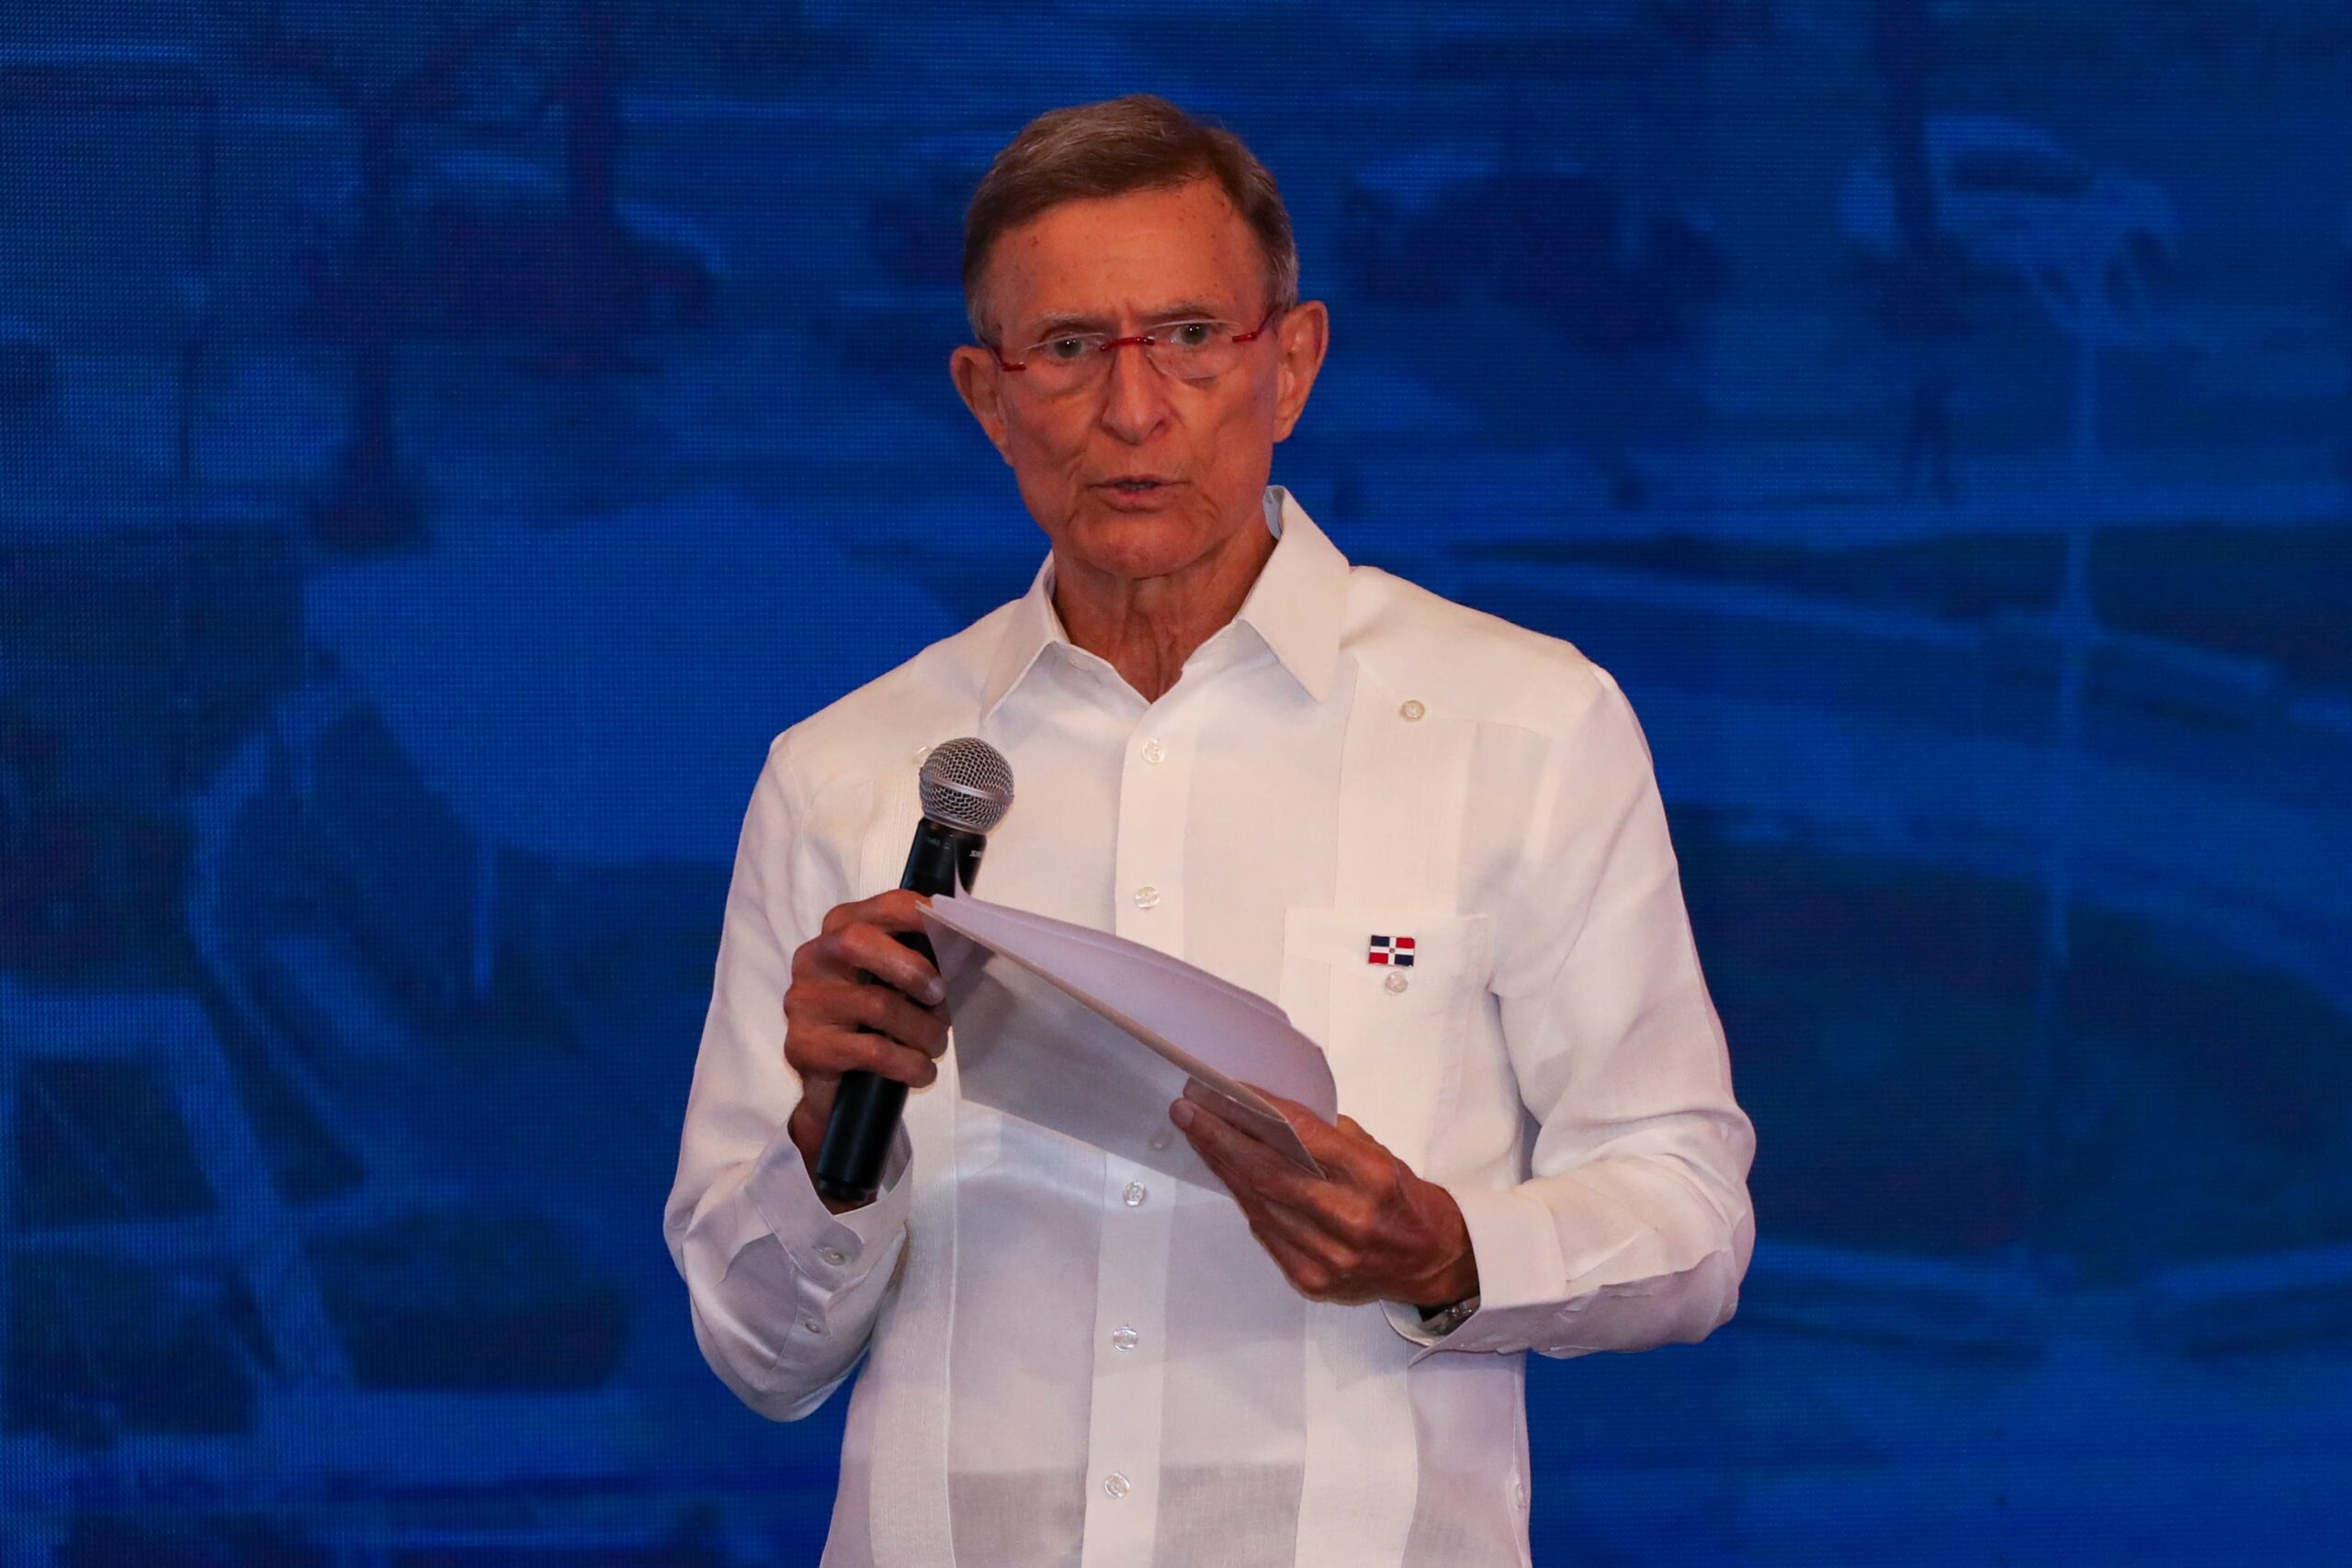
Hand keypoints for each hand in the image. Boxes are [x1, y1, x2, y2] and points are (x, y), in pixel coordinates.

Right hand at [782, 890, 950, 1189]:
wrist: (833, 1083)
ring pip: (877, 1005)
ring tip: (936, 1044)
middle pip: (859, 942)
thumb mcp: (894, 981)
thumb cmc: (872, 1020)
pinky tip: (921, 1071)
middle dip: (913, 970)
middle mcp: (815, 958)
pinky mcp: (806, 1045)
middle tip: (941, 998)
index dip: (923, 915)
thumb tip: (973, 954)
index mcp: (841, 929)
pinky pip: (873, 1050)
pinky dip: (909, 1063)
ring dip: (923, 1030)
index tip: (958, 933)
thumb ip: (922, 959)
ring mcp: (805, 1002)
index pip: (885, 906)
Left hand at [1172, 1087, 1478, 1310]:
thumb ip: (1328, 1138)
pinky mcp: (1313, 1280)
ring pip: (1259, 1205)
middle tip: (1188, 1112)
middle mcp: (1350, 1219)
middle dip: (1221, 1139)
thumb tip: (1269, 1115)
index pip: (1302, 1136)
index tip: (1224, 1090)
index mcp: (1372, 1178)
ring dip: (1224, 1169)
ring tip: (1199, 1138)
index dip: (1258, 1112)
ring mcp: (1328, 1256)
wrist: (1434, 1262)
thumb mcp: (1379, 1154)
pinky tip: (1227, 1176)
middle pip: (1268, 1173)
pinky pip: (1265, 1234)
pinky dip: (1245, 1202)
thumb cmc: (1404, 1201)